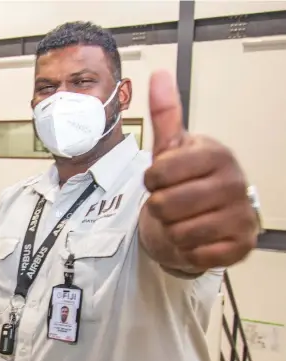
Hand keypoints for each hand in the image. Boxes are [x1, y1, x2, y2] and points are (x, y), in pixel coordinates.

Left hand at [142, 70, 257, 270]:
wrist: (205, 219)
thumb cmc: (185, 181)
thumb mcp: (171, 149)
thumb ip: (165, 115)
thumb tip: (159, 74)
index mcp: (216, 155)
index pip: (159, 173)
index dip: (151, 181)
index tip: (161, 180)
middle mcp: (235, 183)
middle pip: (166, 205)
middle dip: (160, 209)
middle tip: (172, 204)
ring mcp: (241, 215)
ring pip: (179, 232)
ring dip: (172, 231)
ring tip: (184, 220)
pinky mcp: (241, 246)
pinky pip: (198, 254)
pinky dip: (189, 251)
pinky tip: (198, 239)